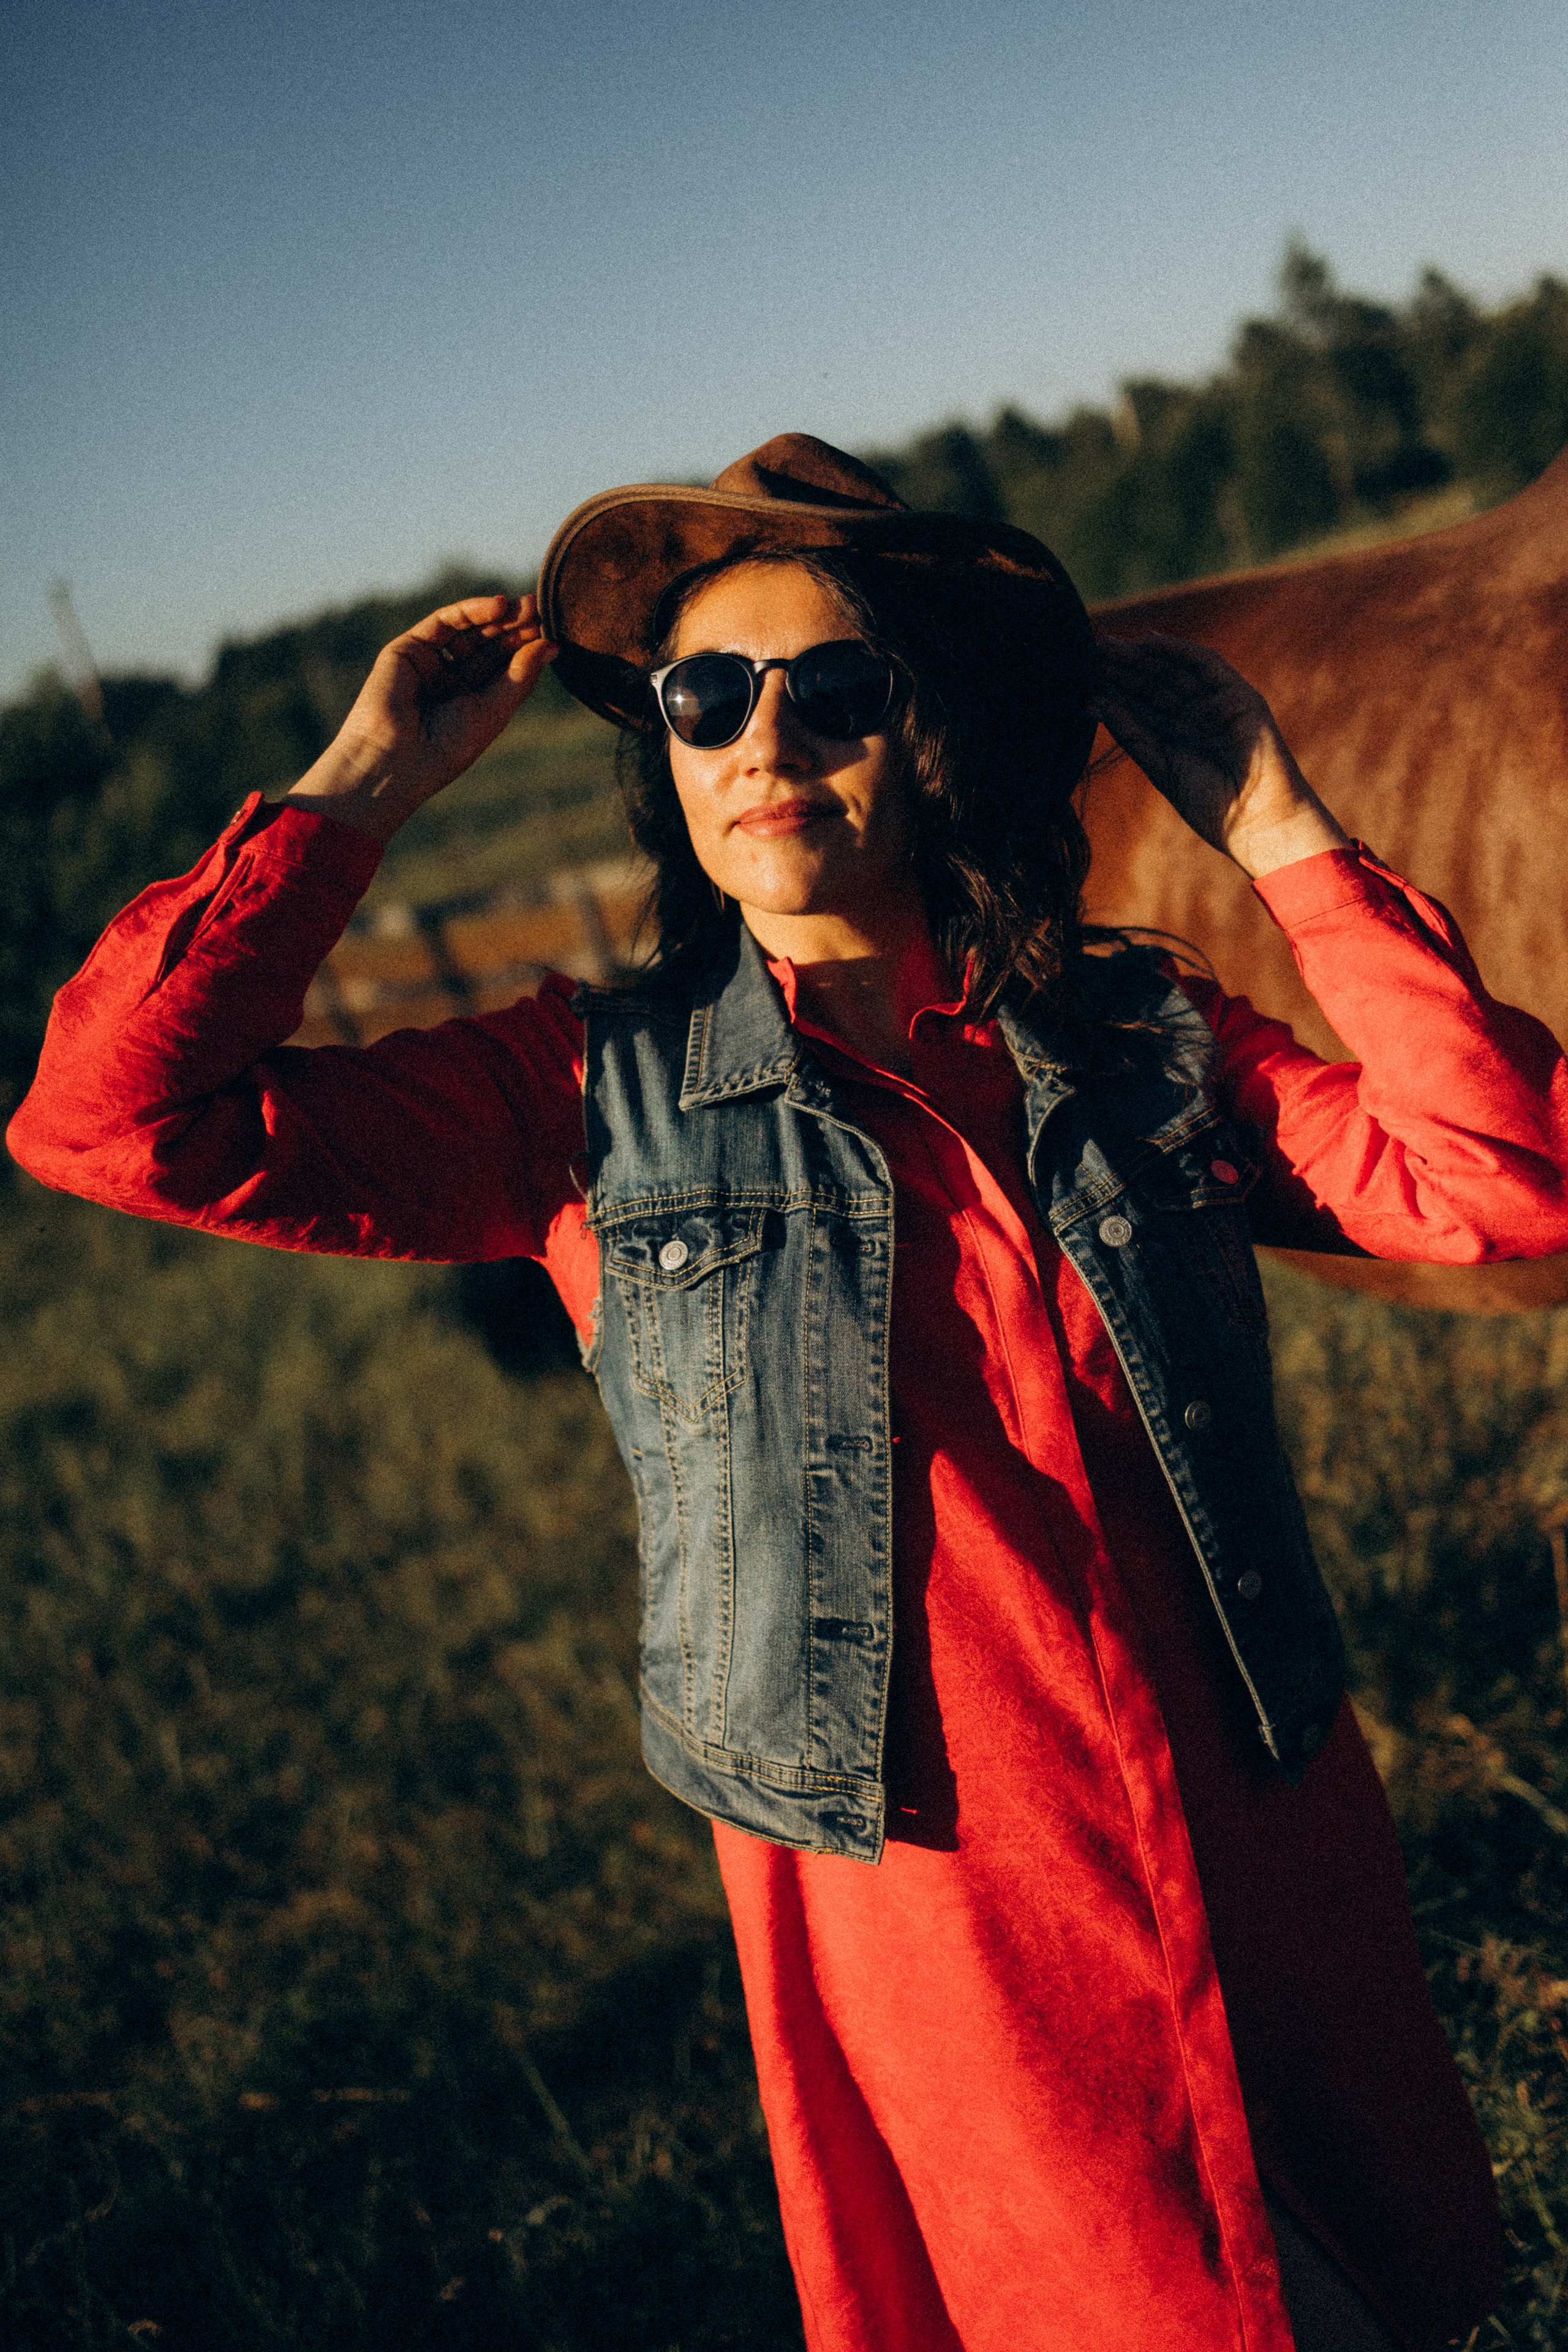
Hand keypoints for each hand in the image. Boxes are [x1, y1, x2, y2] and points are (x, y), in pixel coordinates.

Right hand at [281, 593, 557, 840]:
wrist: (396, 760)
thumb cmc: (447, 747)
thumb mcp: (494, 711)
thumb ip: (521, 674)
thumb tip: (553, 645)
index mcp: (470, 704)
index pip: (503, 668)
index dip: (526, 648)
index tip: (552, 632)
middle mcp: (449, 682)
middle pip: (488, 646)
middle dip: (515, 627)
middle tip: (541, 608)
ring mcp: (429, 664)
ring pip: (469, 631)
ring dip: (498, 616)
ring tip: (526, 605)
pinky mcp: (408, 649)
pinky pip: (444, 622)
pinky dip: (471, 610)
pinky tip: (499, 606)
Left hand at [1090, 633, 1347, 878]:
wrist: (1257, 822)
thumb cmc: (1213, 806)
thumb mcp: (1161, 768)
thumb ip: (1132, 735)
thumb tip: (1093, 703)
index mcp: (1177, 737)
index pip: (1141, 706)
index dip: (1114, 690)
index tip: (1083, 677)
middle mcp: (1196, 717)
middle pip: (1155, 685)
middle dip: (1124, 668)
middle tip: (1089, 652)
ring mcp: (1217, 705)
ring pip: (1176, 672)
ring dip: (1143, 657)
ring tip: (1110, 646)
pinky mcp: (1239, 696)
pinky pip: (1208, 665)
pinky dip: (1181, 650)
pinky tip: (1150, 641)